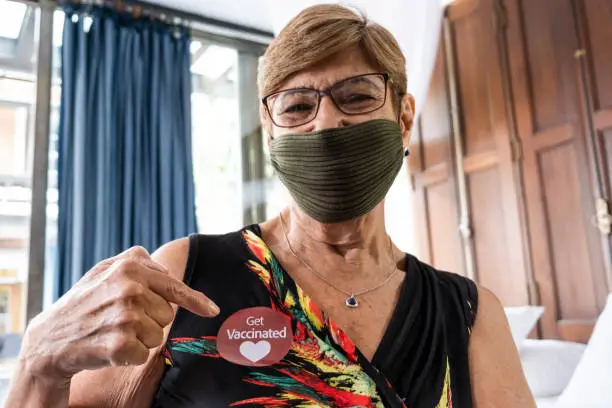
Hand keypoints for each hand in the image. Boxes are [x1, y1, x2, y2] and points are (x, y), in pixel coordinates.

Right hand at [19, 246, 218, 380]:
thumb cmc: (84, 303)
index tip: (212, 310)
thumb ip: (137, 262)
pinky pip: (145, 353)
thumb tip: (169, 269)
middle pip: (168, 314)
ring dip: (140, 338)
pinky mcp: (121, 344)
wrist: (51, 339)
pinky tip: (109, 346)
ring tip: (113, 331)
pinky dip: (131, 355)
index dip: (196, 301)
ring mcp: (125, 316)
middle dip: (150, 320)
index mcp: (129, 266)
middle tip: (120, 319)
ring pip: (159, 335)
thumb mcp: (105, 271)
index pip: (174, 286)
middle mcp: (129, 288)